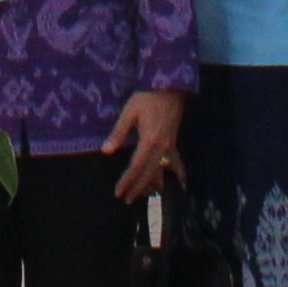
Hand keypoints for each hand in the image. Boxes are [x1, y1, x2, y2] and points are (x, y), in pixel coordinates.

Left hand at [107, 86, 184, 200]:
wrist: (169, 86)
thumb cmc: (147, 96)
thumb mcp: (129, 111)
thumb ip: (118, 132)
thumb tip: (105, 151)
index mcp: (149, 140)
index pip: (136, 166)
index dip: (127, 181)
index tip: (118, 193)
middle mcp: (162, 147)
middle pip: (149, 173)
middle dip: (138, 188)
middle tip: (127, 200)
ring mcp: (170, 146)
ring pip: (162, 170)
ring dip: (154, 184)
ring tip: (146, 196)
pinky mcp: (174, 142)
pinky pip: (176, 163)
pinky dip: (178, 174)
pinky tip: (181, 184)